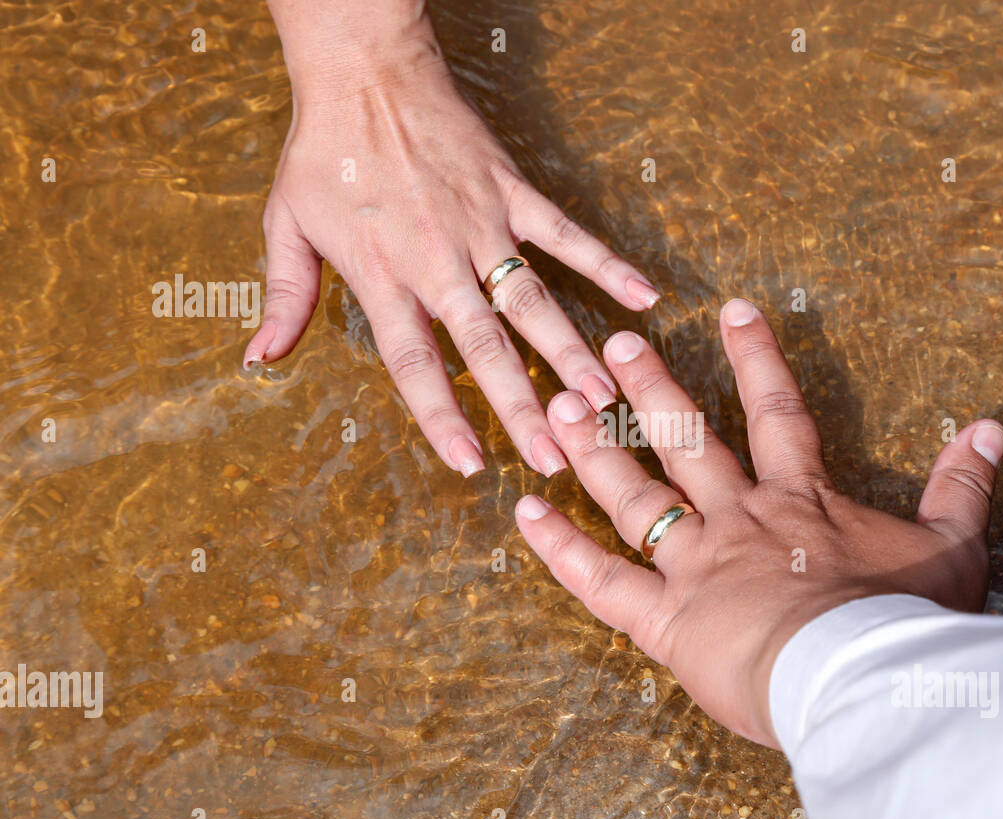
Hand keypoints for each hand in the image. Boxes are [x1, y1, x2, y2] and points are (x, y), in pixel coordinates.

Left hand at [247, 8, 657, 475]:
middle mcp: (436, 260)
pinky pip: (565, 234)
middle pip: (486, 346)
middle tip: (554, 456)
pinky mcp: (510, 193)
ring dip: (568, 352)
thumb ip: (284, 299)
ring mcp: (480, 225)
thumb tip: (259, 360)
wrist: (363, 71)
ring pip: (532, 300)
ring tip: (603, 399)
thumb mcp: (285, 225)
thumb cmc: (323, 152)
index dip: (442, 417)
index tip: (470, 464)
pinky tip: (644, 296)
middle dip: (520, 406)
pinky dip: (605, 264)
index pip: (414, 363)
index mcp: (383, 276)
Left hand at [514, 298, 1002, 746]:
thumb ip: (963, 486)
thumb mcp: (953, 548)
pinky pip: (601, 579)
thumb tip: (993, 426)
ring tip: (558, 402)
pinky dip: (559, 548)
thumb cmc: (906, 622)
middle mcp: (738, 518)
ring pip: (633, 493)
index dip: (756, 358)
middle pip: (687, 440)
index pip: (777, 411)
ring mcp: (695, 564)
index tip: (734, 309)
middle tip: (613, 343)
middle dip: (651, 388)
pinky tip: (522, 512)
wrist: (861, 679)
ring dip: (595, 447)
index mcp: (800, 500)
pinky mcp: (665, 620)